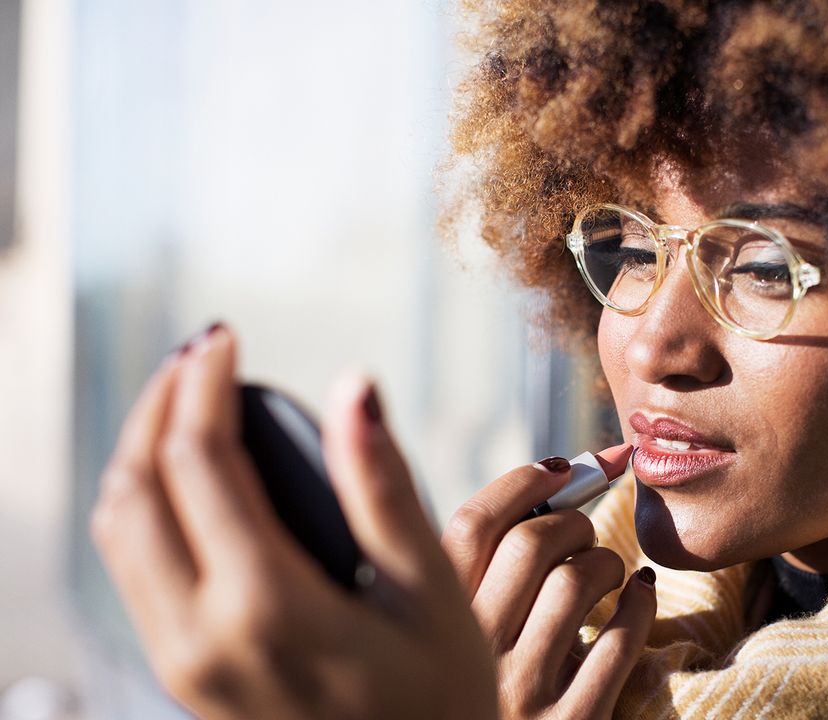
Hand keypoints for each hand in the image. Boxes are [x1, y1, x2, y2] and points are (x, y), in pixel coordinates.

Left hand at [91, 324, 496, 719]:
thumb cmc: (441, 699)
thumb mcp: (431, 591)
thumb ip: (385, 486)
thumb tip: (355, 387)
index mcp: (265, 604)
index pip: (198, 460)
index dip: (206, 384)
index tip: (227, 338)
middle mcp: (202, 635)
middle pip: (135, 487)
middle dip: (159, 406)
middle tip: (203, 357)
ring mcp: (182, 663)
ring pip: (119, 531)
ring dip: (142, 453)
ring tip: (193, 406)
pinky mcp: (183, 678)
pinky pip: (133, 572)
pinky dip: (147, 506)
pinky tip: (197, 484)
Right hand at [442, 459, 656, 719]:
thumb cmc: (486, 690)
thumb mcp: (460, 632)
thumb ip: (481, 572)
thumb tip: (558, 474)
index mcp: (426, 625)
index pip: (472, 525)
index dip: (524, 481)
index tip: (561, 466)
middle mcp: (467, 658)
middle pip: (531, 544)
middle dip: (574, 519)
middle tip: (585, 529)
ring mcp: (518, 694)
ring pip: (577, 583)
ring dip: (607, 561)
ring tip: (607, 572)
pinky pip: (621, 642)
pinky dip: (642, 606)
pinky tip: (640, 598)